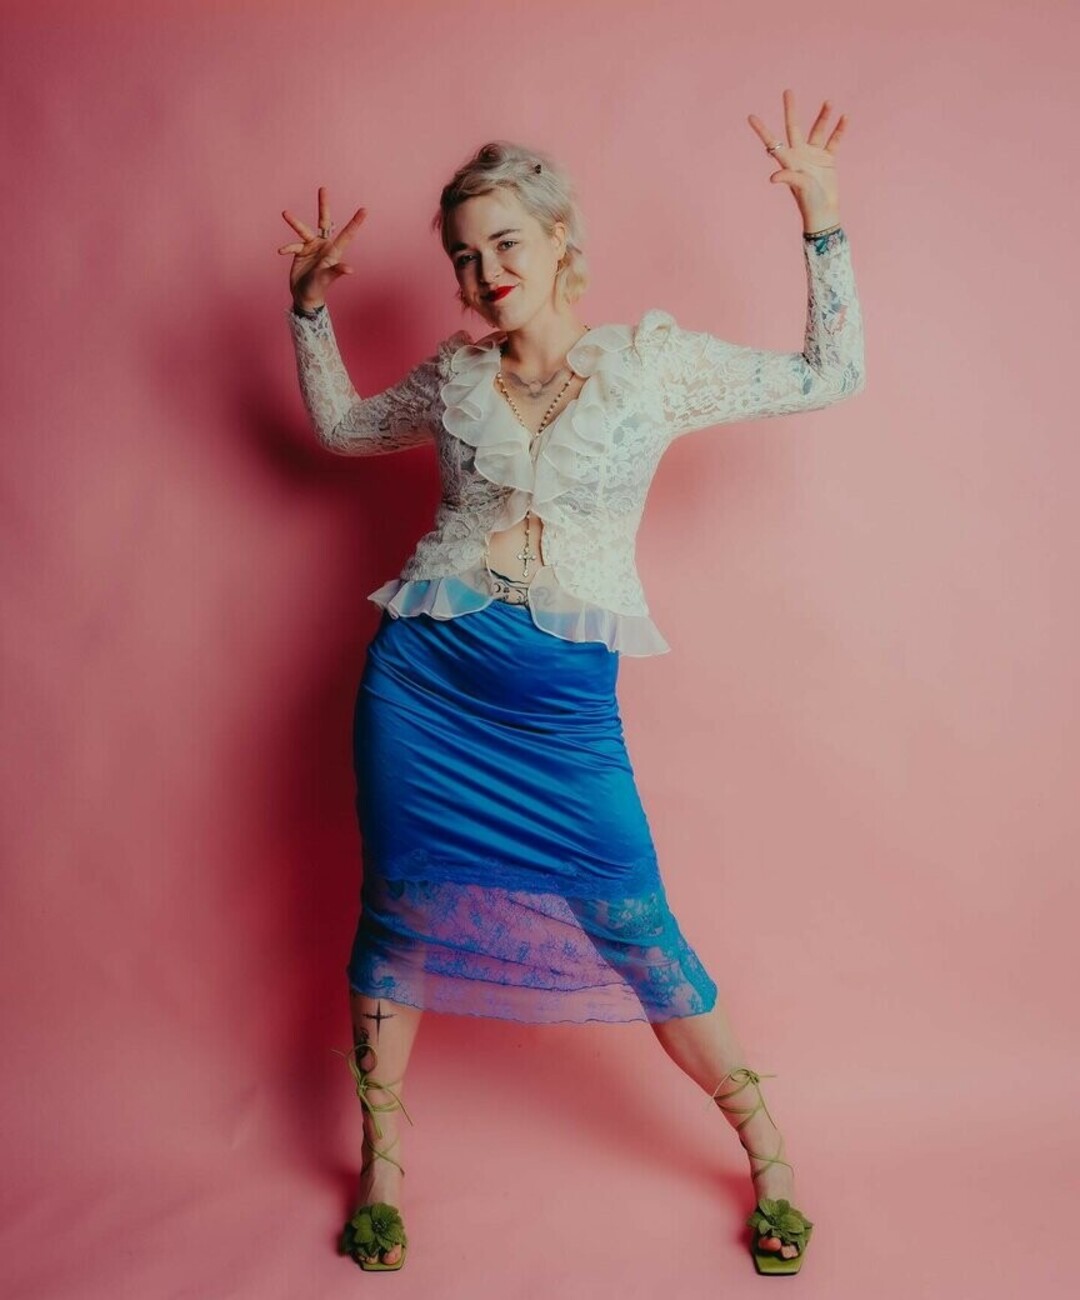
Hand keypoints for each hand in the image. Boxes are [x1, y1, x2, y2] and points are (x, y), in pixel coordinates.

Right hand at [277, 186, 366, 308]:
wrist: (305, 295)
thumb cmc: (319, 288)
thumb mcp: (327, 278)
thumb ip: (336, 271)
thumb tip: (350, 270)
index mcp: (334, 250)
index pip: (347, 234)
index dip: (355, 222)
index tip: (364, 210)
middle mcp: (324, 245)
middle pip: (324, 221)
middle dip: (323, 205)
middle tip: (323, 189)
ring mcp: (312, 247)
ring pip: (303, 230)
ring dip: (295, 222)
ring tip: (285, 214)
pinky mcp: (300, 251)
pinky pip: (293, 245)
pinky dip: (287, 248)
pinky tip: (281, 252)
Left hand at [747, 89, 847, 231]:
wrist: (824, 211)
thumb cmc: (808, 201)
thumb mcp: (798, 187)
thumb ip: (788, 177)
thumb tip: (773, 178)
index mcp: (788, 160)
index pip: (772, 142)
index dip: (762, 130)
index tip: (751, 117)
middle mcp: (799, 154)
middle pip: (794, 127)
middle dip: (790, 110)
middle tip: (787, 91)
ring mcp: (814, 155)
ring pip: (817, 130)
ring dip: (823, 116)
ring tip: (828, 102)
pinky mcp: (828, 159)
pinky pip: (834, 140)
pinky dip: (839, 130)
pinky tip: (844, 118)